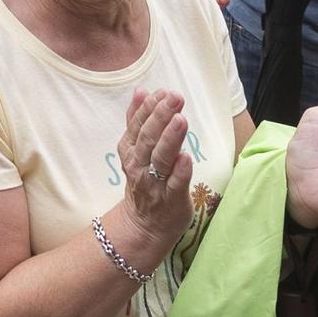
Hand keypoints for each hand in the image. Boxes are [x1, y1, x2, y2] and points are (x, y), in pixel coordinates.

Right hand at [119, 88, 193, 245]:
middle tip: (175, 97)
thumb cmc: (145, 181)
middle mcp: (139, 166)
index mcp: (131, 150)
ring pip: (161, 159)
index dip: (149, 108)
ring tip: (180, 120)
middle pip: (148, 139)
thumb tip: (141, 91)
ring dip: (170, 139)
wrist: (144, 225)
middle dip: (161, 116)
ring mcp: (155, 183)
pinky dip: (180, 172)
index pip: (138, 125)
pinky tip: (186, 157)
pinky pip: (175, 185)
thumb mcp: (135, 149)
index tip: (162, 92)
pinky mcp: (172, 200)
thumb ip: (137, 121)